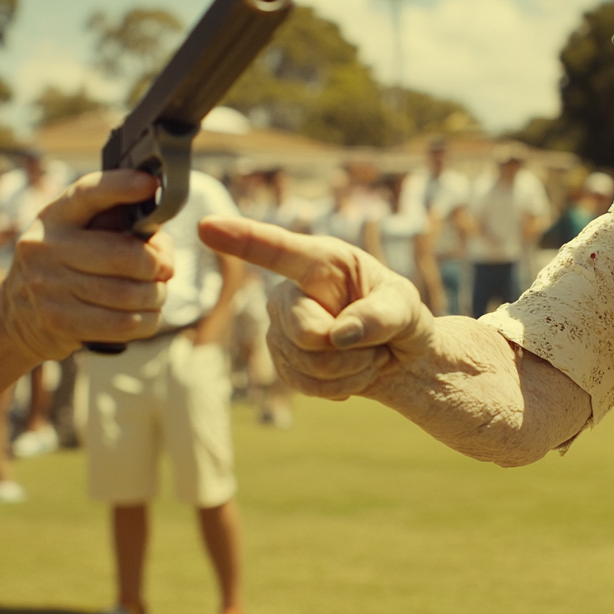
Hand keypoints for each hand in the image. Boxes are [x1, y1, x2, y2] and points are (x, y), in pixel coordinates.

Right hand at [0, 169, 173, 359]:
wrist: (17, 313)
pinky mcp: (58, 321)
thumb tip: (163, 249)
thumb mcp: (82, 233)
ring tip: (157, 293)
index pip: (88, 193)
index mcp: (56, 215)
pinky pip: (122, 324)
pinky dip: (146, 321)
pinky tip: (148, 315)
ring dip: (156, 295)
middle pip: (123, 255)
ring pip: (128, 293)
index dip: (120, 186)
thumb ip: (122, 226)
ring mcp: (48, 286)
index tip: (150, 184)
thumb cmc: (68, 264)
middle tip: (167, 269)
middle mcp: (46, 246)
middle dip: (156, 264)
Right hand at [199, 214, 433, 399]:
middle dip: (349, 350)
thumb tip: (339, 335)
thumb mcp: (407, 306)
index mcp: (321, 261)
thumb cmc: (401, 317)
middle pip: (304, 332)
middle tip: (377, 345)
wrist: (399, 356)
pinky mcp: (282, 361)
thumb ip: (382, 315)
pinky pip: (306, 385)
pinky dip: (342, 388)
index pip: (276, 249)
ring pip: (306, 364)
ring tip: (368, 356)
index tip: (206, 225)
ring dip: (351, 370)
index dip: (241, 238)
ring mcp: (281, 328)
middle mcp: (290, 291)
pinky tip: (353, 374)